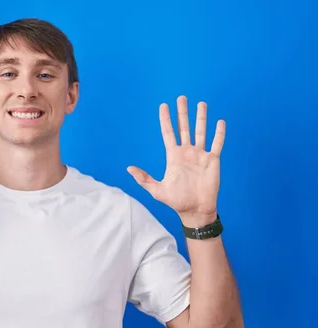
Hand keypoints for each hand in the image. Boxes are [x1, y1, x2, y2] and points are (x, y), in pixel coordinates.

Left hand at [127, 96, 224, 226]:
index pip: (168, 133)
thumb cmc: (176, 201)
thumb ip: (144, 179)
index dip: (166, 119)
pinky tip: (219, 122)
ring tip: (201, 103)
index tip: (163, 106)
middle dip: (182, 112)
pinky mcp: (213, 160)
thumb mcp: (157, 190)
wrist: (195, 210)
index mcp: (173, 156)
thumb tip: (129, 169)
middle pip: (184, 128)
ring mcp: (200, 155)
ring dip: (201, 118)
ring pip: (201, 131)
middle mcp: (187, 152)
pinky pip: (217, 144)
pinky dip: (219, 133)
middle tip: (181, 97)